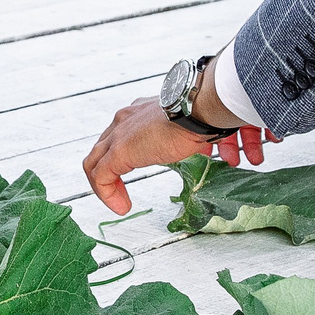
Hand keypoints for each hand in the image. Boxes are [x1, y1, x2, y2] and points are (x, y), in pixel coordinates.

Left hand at [83, 97, 275, 214]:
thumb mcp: (199, 129)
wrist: (203, 107)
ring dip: (108, 186)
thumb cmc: (207, 112)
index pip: (122, 133)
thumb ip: (198, 139)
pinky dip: (106, 193)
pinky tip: (121, 207)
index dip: (125, 155)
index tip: (135, 173)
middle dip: (113, 171)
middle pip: (105, 146)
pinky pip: (99, 176)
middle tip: (122, 191)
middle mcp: (128, 118)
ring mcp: (121, 134)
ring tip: (122, 203)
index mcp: (143, 111)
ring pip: (97, 161)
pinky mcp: (119, 151)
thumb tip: (217, 150)